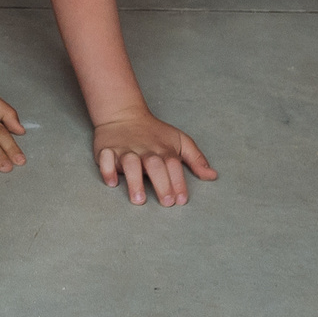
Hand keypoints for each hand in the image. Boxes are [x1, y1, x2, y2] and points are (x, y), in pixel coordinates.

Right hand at [93, 111, 216, 206]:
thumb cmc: (154, 133)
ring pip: (130, 163)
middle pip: (154, 165)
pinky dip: (107, 169)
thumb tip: (212, 176)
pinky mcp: (106, 149)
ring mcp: (125, 150)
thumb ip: (196, 159)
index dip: (179, 182)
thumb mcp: (179, 141)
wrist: (123, 114)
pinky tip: (112, 182)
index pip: (173, 165)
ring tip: (139, 199)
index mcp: (163, 149)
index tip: (181, 200)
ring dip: (134, 181)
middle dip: (161, 183)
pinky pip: (104, 159)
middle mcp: (145, 150)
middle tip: (166, 202)